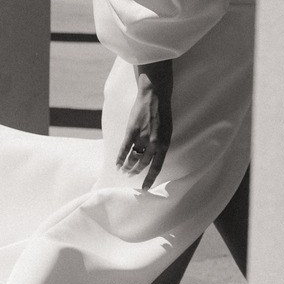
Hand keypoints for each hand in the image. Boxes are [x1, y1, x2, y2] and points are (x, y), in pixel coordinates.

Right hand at [117, 61, 172, 190]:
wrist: (155, 95)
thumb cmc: (161, 112)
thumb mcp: (166, 130)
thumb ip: (160, 143)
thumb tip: (155, 155)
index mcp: (164, 143)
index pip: (157, 166)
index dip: (150, 178)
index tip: (145, 188)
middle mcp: (154, 142)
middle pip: (143, 163)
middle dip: (136, 172)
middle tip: (130, 177)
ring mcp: (142, 136)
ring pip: (133, 157)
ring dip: (127, 166)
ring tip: (123, 171)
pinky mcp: (132, 130)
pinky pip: (124, 148)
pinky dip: (120, 157)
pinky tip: (117, 164)